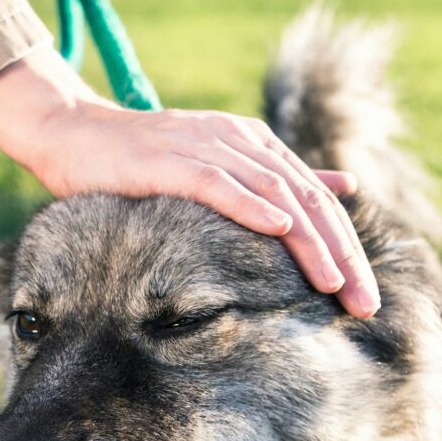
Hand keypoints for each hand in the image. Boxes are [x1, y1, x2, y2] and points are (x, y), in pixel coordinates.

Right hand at [0, 49, 378, 317]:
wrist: (75, 135)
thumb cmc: (144, 162)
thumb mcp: (221, 169)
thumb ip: (279, 179)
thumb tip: (344, 187)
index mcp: (258, 144)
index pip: (318, 201)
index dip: (348, 249)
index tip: (366, 300)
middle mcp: (241, 140)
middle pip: (308, 201)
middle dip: (342, 256)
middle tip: (363, 305)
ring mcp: (207, 146)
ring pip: (275, 195)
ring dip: (309, 242)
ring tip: (334, 284)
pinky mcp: (172, 158)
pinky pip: (220, 183)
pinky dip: (252, 207)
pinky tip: (280, 232)